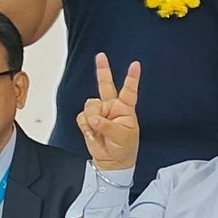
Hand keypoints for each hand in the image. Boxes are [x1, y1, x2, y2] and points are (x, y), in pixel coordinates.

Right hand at [78, 53, 140, 171]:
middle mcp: (112, 107)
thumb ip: (106, 125)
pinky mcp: (88, 120)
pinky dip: (85, 126)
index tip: (135, 64)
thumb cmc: (123, 148)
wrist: (112, 161)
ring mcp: (99, 112)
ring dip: (92, 119)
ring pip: (90, 105)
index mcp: (126, 108)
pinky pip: (82, 117)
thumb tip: (93, 117)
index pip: (129, 90)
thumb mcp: (122, 136)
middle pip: (105, 85)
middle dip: (102, 70)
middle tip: (100, 56)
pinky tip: (92, 133)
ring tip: (99, 131)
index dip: (132, 77)